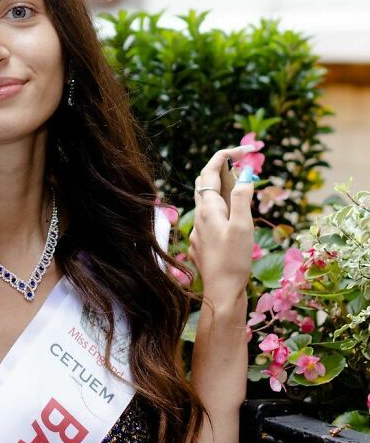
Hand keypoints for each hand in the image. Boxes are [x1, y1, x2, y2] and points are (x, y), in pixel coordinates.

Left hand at [189, 146, 254, 304]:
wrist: (221, 293)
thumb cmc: (234, 261)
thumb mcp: (243, 226)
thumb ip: (242, 198)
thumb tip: (245, 174)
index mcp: (208, 209)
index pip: (210, 171)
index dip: (225, 155)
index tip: (245, 150)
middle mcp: (198, 217)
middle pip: (205, 183)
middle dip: (223, 170)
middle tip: (245, 167)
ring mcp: (197, 231)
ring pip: (206, 202)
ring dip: (222, 190)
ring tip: (242, 190)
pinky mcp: (201, 244)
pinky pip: (208, 219)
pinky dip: (221, 210)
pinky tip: (233, 220)